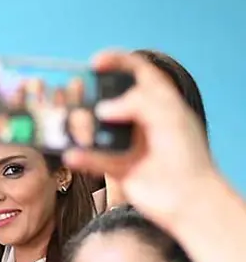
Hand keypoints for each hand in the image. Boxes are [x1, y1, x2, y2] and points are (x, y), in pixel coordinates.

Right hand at [62, 50, 217, 227]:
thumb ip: (137, 103)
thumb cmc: (187, 156)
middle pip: (111, 98)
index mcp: (160, 102)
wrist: (189, 200)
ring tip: (73, 126)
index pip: (138, 72)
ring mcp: (129, 143)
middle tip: (77, 94)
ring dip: (83, 126)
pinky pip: (93, 158)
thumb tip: (103, 110)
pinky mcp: (118, 167)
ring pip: (98, 128)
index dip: (117, 62)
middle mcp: (142, 120)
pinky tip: (72, 154)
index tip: (95, 63)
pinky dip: (81, 156)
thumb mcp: (168, 116)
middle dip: (92, 94)